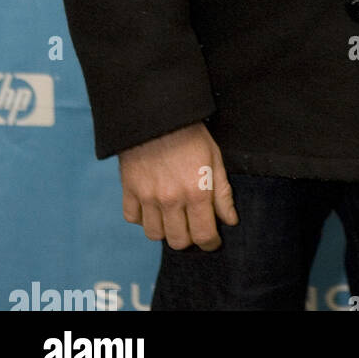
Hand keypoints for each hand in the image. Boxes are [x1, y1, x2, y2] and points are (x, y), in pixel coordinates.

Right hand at [119, 122, 238, 250]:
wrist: (158, 114)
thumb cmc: (191, 134)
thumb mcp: (215, 159)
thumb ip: (222, 194)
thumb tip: (230, 220)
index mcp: (196, 192)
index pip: (203, 235)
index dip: (210, 243)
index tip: (213, 241)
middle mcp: (171, 199)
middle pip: (178, 241)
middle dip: (189, 239)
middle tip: (193, 227)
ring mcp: (147, 197)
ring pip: (154, 234)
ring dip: (165, 230)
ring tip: (173, 217)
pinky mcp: (129, 190)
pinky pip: (133, 219)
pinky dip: (142, 218)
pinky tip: (152, 206)